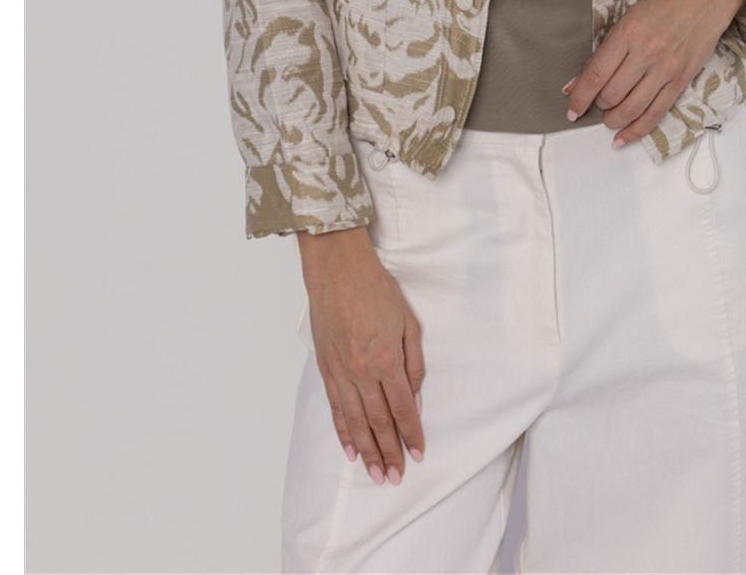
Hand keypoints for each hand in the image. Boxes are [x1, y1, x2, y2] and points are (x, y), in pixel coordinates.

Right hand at [297, 228, 425, 483]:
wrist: (337, 269)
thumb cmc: (376, 289)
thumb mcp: (408, 321)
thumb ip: (413, 364)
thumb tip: (414, 398)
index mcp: (386, 359)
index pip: (402, 408)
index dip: (411, 434)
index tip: (419, 454)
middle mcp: (362, 372)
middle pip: (378, 422)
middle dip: (389, 452)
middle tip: (396, 477)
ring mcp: (341, 372)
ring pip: (355, 422)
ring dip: (367, 451)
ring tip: (376, 474)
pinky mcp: (326, 368)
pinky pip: (335, 408)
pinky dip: (343, 431)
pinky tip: (350, 449)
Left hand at [562, 0, 745, 144]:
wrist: (703, 0)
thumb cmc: (662, 7)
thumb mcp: (627, 20)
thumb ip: (604, 52)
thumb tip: (576, 84)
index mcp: (628, 34)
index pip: (596, 74)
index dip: (579, 97)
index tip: (571, 109)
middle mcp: (646, 54)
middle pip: (611, 94)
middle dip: (598, 105)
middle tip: (595, 104)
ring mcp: (665, 70)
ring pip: (631, 108)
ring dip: (613, 120)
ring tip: (608, 119)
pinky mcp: (680, 82)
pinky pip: (655, 114)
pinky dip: (636, 130)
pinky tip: (622, 138)